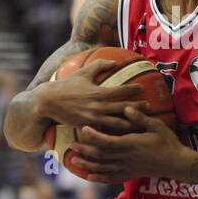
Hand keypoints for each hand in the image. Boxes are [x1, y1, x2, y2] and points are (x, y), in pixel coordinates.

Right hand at [35, 61, 149, 132]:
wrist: (48, 101)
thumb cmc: (66, 85)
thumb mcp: (83, 72)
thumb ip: (99, 65)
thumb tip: (114, 62)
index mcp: (99, 92)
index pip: (122, 91)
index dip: (134, 90)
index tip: (143, 89)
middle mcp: (98, 107)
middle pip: (124, 109)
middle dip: (138, 109)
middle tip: (149, 107)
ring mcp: (93, 119)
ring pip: (117, 124)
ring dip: (131, 124)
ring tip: (141, 124)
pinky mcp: (88, 127)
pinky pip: (105, 132)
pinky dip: (115, 134)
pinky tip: (124, 135)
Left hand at [67, 106, 187, 183]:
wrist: (177, 163)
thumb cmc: (168, 142)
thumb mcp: (156, 126)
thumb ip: (140, 118)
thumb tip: (126, 107)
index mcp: (131, 144)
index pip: (107, 140)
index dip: (94, 135)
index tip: (84, 128)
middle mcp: (126, 157)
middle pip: (100, 154)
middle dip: (85, 149)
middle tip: (71, 144)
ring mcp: (127, 167)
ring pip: (103, 167)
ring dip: (87, 163)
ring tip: (74, 159)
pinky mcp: (130, 174)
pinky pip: (111, 177)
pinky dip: (99, 177)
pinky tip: (90, 176)